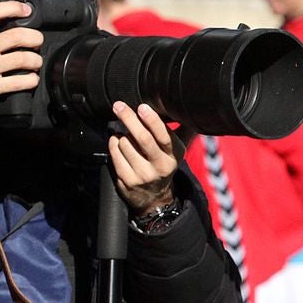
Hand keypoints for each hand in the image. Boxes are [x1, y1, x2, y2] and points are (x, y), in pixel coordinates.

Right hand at [0, 0, 44, 107]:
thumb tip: (6, 9)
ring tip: (36, 62)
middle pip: (16, 36)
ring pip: (22, 58)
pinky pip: (19, 82)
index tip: (26, 11)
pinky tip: (31, 78)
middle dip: (34, 37)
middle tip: (37, 41)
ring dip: (35, 60)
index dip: (13, 8)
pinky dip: (31, 80)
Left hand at [109, 101, 183, 215]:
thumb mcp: (177, 150)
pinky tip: (117, 141)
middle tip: (119, 105)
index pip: (164, 136)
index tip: (142, 107)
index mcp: (174, 155)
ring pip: (126, 143)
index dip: (152, 120)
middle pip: (142, 138)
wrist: (154, 197)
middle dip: (129, 119)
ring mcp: (143, 174)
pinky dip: (113, 143)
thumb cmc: (163, 164)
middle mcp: (160, 166)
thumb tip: (188, 108)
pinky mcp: (127, 180)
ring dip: (121, 133)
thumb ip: (184, 130)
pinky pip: (115, 153)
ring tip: (125, 133)